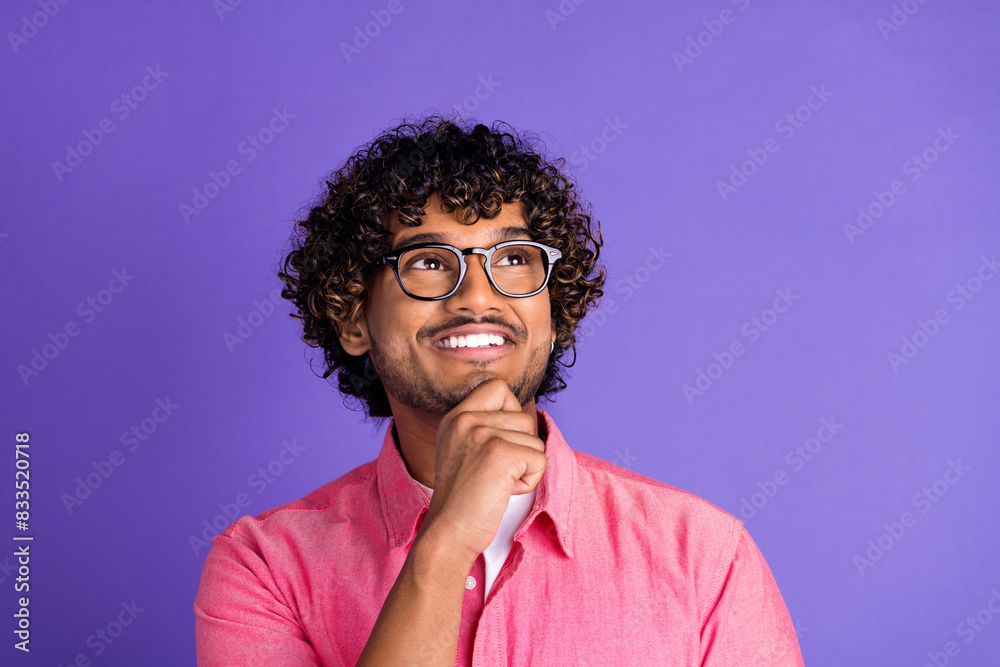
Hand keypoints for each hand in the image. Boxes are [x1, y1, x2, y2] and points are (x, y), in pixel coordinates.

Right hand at [415, 378, 547, 562]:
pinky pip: (540, 459)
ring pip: (535, 440)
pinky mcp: (500, 453)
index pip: (497, 387)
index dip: (511, 412)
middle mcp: (466, 419)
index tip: (501, 442)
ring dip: (525, 467)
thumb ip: (484, 427)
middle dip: (521, 448)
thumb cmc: (463, 499)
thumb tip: (526, 416)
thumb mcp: (464, 450)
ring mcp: (482, 434)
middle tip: (495, 473)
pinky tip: (504, 491)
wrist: (449, 533)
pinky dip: (530, 481)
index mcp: (456, 416)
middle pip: (523, 417)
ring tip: (497, 484)